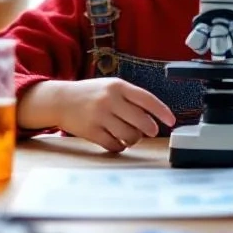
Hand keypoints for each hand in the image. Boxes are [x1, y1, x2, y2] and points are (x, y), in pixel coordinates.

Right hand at [55, 78, 176, 152]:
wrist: (61, 100)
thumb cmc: (91, 94)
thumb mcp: (111, 87)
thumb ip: (130, 98)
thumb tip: (153, 117)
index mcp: (118, 86)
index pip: (147, 99)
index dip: (162, 111)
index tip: (171, 121)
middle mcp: (109, 100)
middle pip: (141, 120)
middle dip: (150, 129)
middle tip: (151, 132)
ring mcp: (100, 116)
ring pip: (129, 136)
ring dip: (134, 139)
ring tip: (129, 136)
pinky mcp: (91, 132)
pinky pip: (114, 145)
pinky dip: (119, 146)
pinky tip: (116, 140)